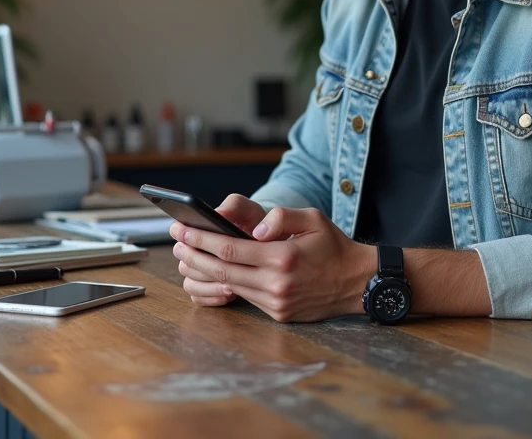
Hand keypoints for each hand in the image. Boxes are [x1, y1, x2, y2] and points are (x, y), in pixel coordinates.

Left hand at [172, 206, 373, 322]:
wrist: (356, 282)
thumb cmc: (333, 246)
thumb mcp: (313, 219)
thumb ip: (281, 216)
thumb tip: (254, 229)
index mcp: (283, 257)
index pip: (229, 250)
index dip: (201, 239)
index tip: (182, 229)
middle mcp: (276, 283)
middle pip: (221, 271)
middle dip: (193, 254)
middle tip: (175, 242)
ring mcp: (276, 302)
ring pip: (229, 286)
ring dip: (204, 271)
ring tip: (187, 255)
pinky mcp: (278, 314)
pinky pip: (245, 297)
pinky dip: (226, 284)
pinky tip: (213, 272)